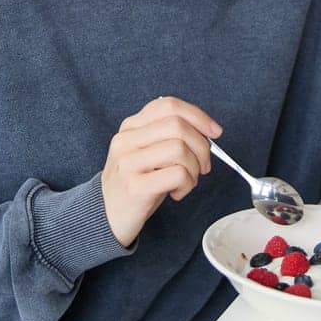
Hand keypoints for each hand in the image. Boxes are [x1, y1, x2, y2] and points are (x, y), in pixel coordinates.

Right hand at [101, 96, 221, 246]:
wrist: (106, 215)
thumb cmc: (136, 182)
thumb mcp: (147, 152)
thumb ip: (169, 135)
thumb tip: (207, 130)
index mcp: (131, 126)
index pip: (169, 105)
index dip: (198, 116)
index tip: (215, 132)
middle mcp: (126, 140)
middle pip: (177, 126)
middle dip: (201, 146)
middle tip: (203, 166)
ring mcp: (128, 163)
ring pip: (179, 149)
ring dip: (194, 168)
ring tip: (187, 181)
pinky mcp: (135, 187)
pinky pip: (177, 174)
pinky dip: (187, 184)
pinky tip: (177, 192)